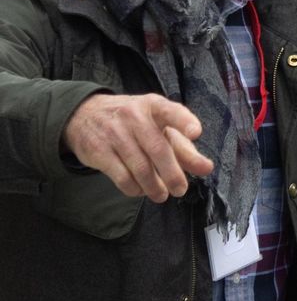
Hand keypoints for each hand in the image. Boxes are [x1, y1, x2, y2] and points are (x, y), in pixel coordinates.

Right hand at [62, 93, 213, 201]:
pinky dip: (134, 188)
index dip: (184, 122)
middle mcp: (134, 116)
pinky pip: (121, 176)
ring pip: (140, 167)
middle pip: (158, 148)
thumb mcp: (160, 127)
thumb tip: (206, 168)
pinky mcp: (98, 151)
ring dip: (154, 186)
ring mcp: (114, 133)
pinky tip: (140, 191)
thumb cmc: (135, 123)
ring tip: (162, 195)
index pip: (171, 111)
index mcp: (154, 106)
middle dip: (172, 174)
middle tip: (181, 190)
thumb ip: (184, 148)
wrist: (86, 115)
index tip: (196, 133)